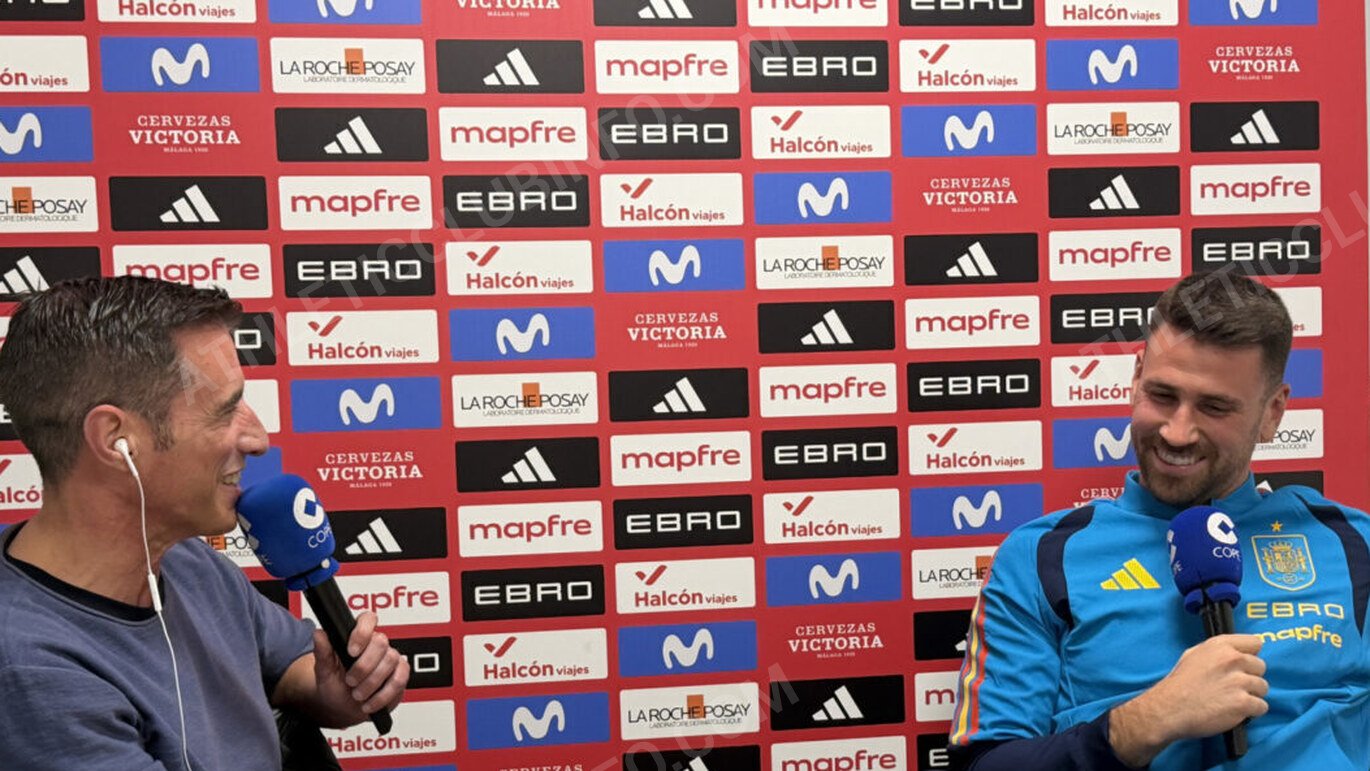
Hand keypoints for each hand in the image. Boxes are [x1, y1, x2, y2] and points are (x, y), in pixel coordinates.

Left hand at [311, 611, 408, 725]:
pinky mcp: (400, 675)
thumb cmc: (336, 687)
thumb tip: (319, 634)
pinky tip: (370, 703)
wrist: (344, 709)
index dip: (362, 633)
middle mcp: (377, 645)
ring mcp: (391, 659)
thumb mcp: (325, 672)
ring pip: (390, 661)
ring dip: (371, 683)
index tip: (351, 651)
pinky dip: (382, 696)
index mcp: (358, 638)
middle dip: (363, 666)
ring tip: (357, 694)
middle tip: (350, 681)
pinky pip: (399, 680)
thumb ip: (323, 652)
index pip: (368, 619)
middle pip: (380, 643)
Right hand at [1109, 634, 1267, 766]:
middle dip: (1250, 677)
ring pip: (1263, 687)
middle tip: (1234, 686)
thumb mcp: (1193, 654)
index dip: (1249, 654)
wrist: (1169, 708)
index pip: (1254, 643)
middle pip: (1260, 666)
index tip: (1243, 664)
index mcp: (1220, 645)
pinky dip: (1251, 711)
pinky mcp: (1243, 703)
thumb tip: (1235, 654)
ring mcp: (1239, 682)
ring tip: (1232, 700)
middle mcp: (1232, 660)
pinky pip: (1261, 706)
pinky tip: (1235, 711)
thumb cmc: (1179, 683)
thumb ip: (1218, 652)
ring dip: (1251, 695)